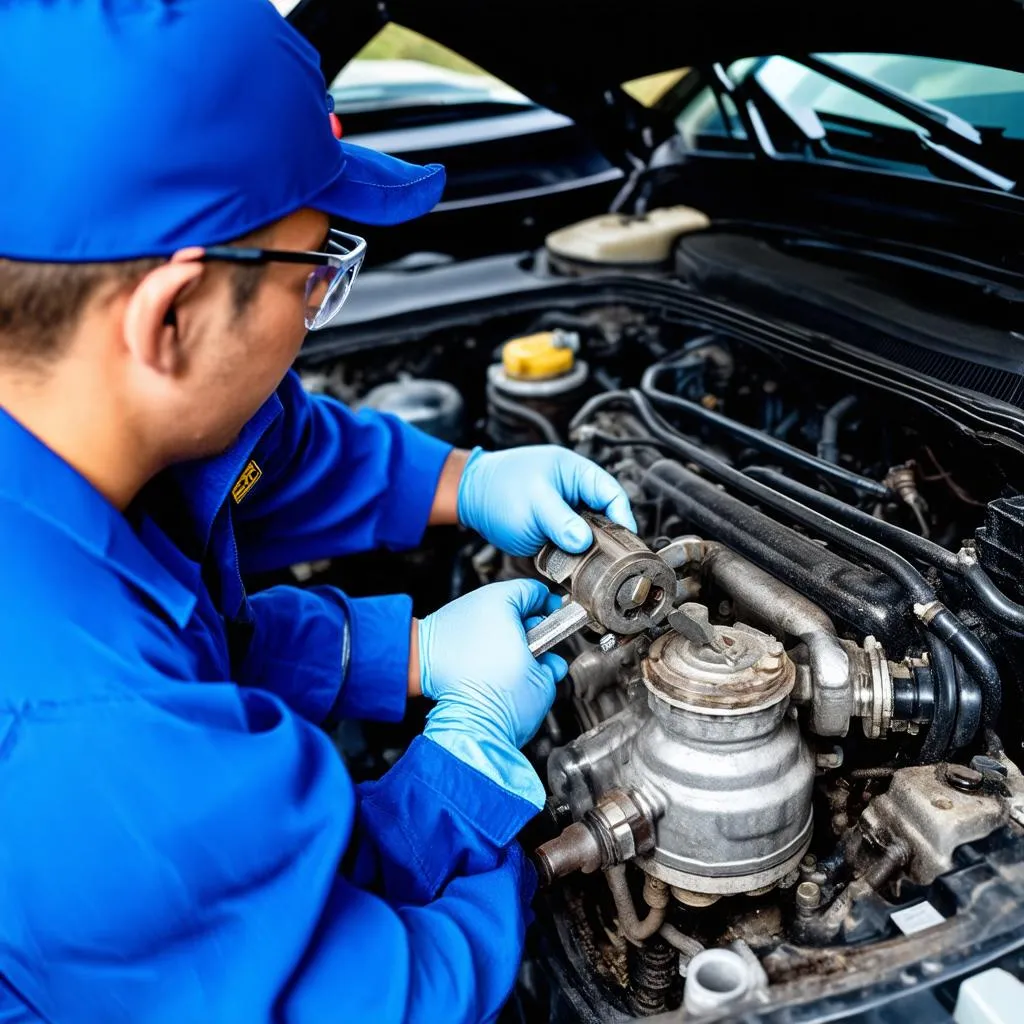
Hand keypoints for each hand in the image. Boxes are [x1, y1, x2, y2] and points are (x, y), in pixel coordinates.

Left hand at [417, 580, 568, 805]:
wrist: (452, 714)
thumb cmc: (490, 693)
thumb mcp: (541, 683)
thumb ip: (550, 666)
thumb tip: (550, 663)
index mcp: (502, 601)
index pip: (536, 592)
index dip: (552, 609)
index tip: (557, 620)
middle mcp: (477, 603)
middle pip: (514, 609)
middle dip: (529, 630)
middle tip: (538, 651)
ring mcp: (457, 616)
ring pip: (493, 624)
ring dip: (506, 640)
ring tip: (514, 667)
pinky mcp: (442, 635)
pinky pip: (473, 636)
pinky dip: (484, 648)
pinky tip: (491, 672)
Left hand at [456, 446, 636, 556]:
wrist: (470, 497)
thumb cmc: (498, 487)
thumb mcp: (533, 503)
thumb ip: (560, 522)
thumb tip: (584, 541)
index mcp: (576, 473)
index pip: (612, 493)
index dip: (622, 517)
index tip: (624, 540)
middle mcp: (574, 493)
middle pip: (605, 517)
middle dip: (607, 538)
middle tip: (610, 559)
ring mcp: (565, 513)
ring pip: (589, 536)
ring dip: (589, 551)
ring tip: (591, 565)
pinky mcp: (554, 532)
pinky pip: (572, 547)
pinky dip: (573, 558)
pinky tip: (572, 567)